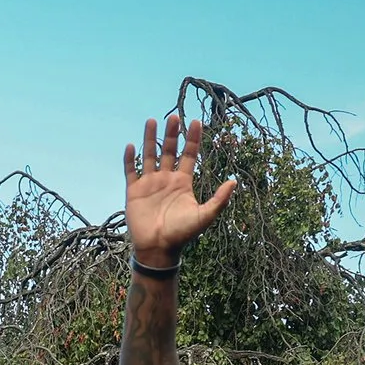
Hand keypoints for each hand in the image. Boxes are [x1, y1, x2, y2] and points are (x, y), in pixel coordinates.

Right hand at [124, 113, 233, 263]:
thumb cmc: (182, 234)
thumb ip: (219, 199)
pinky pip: (131, 171)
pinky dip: (130, 159)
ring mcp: (149, 184)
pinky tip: (131, 146)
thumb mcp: (205, 216)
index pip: (189, 155)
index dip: (193, 139)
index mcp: (183, 182)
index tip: (196, 122)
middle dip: (172, 133)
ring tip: (152, 121)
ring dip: (151, 139)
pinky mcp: (134, 191)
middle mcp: (167, 179)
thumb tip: (234, 181)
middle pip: (170, 150)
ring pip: (150, 156)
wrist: (158, 248)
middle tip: (174, 116)